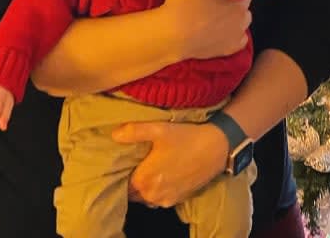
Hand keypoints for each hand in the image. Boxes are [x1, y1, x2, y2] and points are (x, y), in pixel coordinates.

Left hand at [112, 120, 227, 207]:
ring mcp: (166, 200)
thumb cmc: (185, 138)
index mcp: (144, 180)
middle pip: (133, 194)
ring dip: (144, 188)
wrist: (215, 148)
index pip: (123, 185)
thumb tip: (114, 135)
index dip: (120, 175)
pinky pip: (159, 200)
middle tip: (134, 165)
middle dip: (131, 182)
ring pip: (146, 198)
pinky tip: (161, 176)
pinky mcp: (178, 200)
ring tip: (146, 170)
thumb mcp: (158, 129)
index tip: (122, 163)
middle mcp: (153, 195)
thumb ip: (134, 132)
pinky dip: (157, 191)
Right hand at [162, 0, 250, 60]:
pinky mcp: (232, 48)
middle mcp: (244, 13)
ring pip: (243, 19)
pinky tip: (219, 28)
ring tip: (216, 12)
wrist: (174, 33)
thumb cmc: (183, 0)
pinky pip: (239, 38)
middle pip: (243, 0)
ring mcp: (239, 32)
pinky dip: (232, 33)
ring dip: (234, 15)